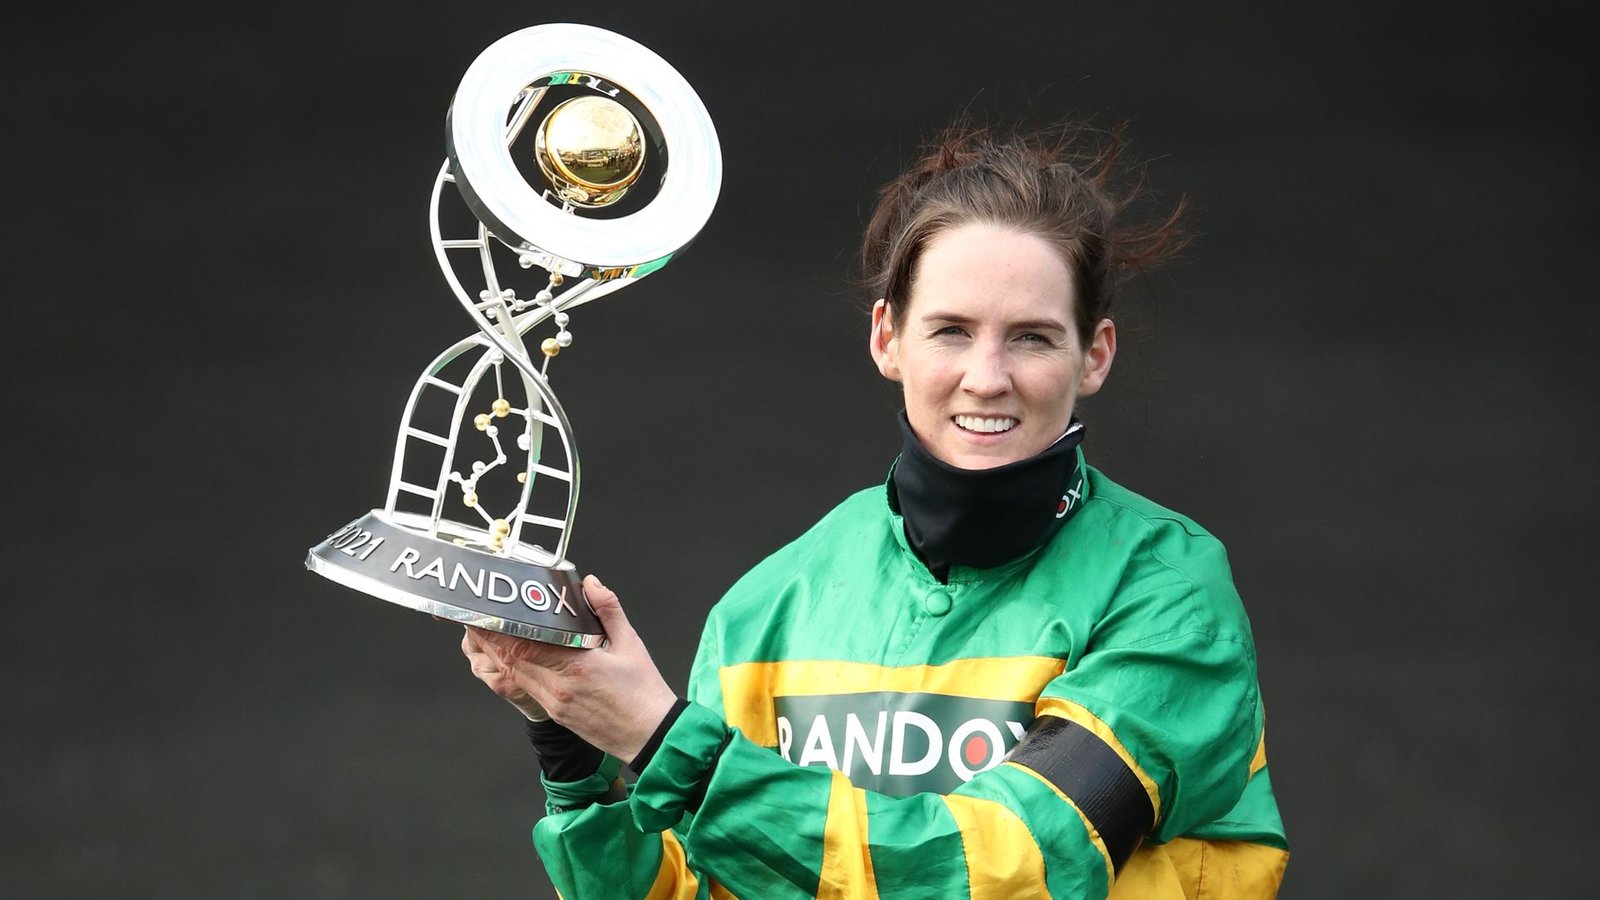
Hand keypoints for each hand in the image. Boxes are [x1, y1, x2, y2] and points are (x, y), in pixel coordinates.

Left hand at [465, 575, 678, 762]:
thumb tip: (591, 583)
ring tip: (487, 633)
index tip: (486, 613)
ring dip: (497, 655)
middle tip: (476, 617)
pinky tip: (512, 658)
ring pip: (513, 675)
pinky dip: (514, 670)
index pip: (524, 646)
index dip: (499, 629)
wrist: (650, 736)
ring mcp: (554, 704)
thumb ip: (608, 609)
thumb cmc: (644, 692)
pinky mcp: (556, 714)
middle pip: (510, 661)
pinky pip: (526, 688)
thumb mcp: (631, 644)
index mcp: (576, 667)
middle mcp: (558, 687)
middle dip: (489, 638)